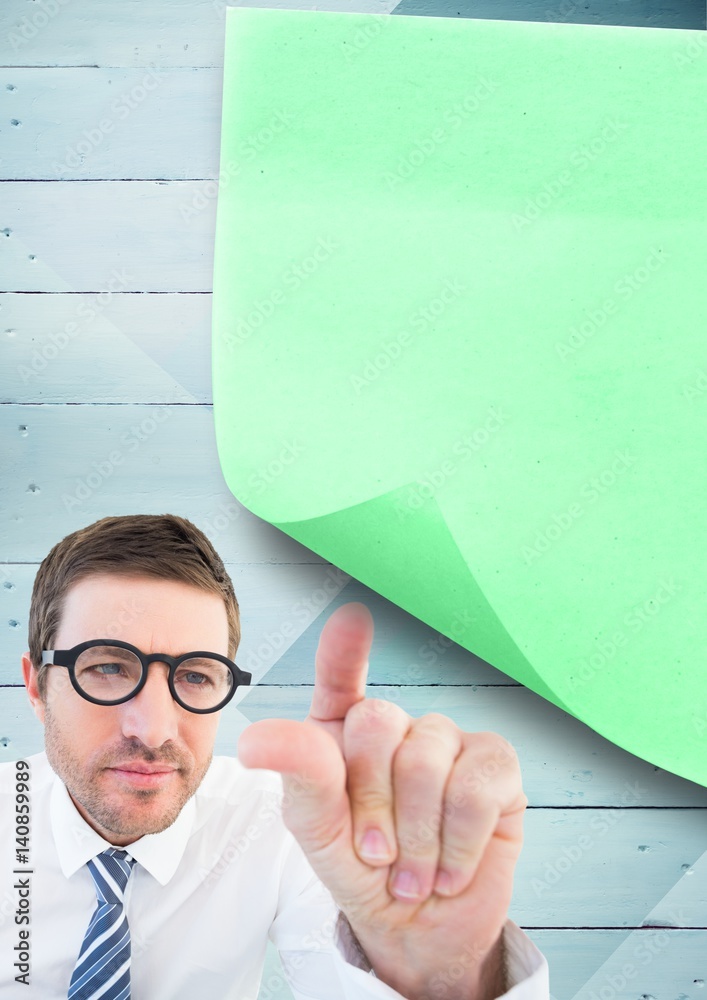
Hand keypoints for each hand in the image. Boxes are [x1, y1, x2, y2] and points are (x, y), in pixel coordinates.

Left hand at [237, 602, 526, 999]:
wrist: (416, 929)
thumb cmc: (358, 869)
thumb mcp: (317, 829)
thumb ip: (300, 775)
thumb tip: (257, 739)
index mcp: (343, 728)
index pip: (342, 677)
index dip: (346, 649)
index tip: (352, 619)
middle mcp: (398, 724)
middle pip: (378, 724)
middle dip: (371, 805)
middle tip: (375, 854)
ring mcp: (450, 739)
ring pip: (427, 760)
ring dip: (416, 839)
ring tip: (412, 872)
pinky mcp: (496, 765)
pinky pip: (476, 788)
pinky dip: (457, 844)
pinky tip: (451, 868)